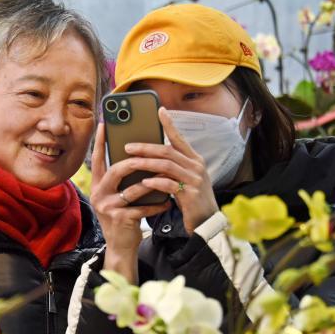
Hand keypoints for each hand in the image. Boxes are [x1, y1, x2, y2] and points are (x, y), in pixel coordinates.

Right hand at [89, 123, 171, 281]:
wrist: (121, 246)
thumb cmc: (124, 216)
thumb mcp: (118, 195)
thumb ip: (122, 178)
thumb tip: (138, 155)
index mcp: (98, 184)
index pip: (98, 158)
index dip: (101, 141)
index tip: (106, 123)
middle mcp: (99, 194)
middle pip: (116, 171)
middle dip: (135, 162)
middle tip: (149, 155)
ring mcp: (108, 207)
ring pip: (132, 189)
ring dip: (153, 184)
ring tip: (168, 179)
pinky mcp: (120, 219)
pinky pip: (142, 208)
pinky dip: (157, 205)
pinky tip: (167, 203)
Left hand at [123, 108, 217, 235]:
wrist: (207, 223)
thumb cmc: (191, 199)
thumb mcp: (184, 179)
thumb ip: (172, 166)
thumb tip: (150, 155)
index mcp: (194, 160)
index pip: (179, 138)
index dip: (169, 124)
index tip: (160, 110)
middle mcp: (196, 166)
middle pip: (168, 151)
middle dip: (146, 147)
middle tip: (128, 146)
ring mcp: (195, 180)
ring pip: (166, 166)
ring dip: (146, 163)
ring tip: (130, 162)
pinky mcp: (191, 195)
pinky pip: (170, 184)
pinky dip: (155, 182)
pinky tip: (144, 182)